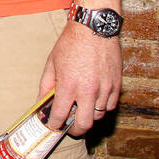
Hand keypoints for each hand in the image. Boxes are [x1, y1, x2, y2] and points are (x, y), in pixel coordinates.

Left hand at [38, 19, 121, 135]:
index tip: (53, 126)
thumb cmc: (71, 44)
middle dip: (75, 130)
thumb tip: (42, 102)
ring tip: (81, 108)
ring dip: (89, 115)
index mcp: (68, 85)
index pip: (60, 116)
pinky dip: (102, 107)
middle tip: (70, 128)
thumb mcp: (52, 63)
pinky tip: (95, 100)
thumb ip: (46, 85)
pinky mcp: (117, 84)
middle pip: (84, 124)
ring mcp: (104, 89)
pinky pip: (110, 105)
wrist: (93, 28)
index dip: (55, 125)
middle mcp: (88, 90)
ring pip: (98, 116)